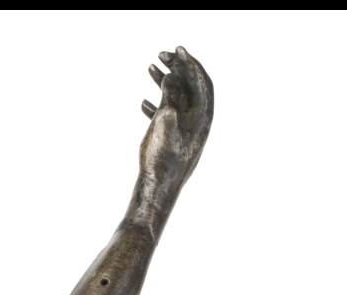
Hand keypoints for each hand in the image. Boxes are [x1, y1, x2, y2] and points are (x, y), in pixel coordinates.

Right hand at [139, 46, 213, 195]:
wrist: (157, 191)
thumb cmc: (163, 156)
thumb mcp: (167, 118)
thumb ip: (171, 93)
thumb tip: (174, 76)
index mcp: (204, 116)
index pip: (201, 80)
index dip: (190, 62)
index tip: (177, 50)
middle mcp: (199, 124)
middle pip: (190, 88)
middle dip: (177, 69)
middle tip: (161, 56)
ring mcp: (186, 134)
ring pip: (177, 101)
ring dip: (165, 83)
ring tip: (150, 69)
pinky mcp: (174, 144)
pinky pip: (168, 118)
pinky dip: (158, 106)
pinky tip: (143, 103)